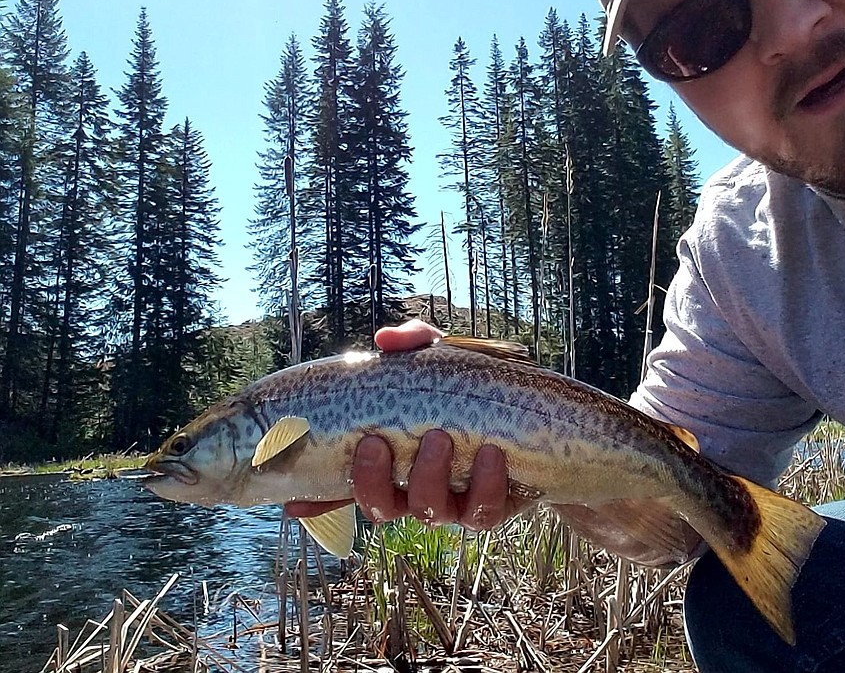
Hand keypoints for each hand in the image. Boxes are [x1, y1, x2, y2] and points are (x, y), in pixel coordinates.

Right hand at [284, 320, 526, 529]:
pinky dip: (486, 483)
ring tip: (439, 438)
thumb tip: (384, 342)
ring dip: (428, 475)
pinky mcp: (491, 508)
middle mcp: (414, 489)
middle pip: (380, 506)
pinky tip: (491, 453)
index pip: (345, 487)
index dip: (317, 501)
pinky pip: (482, 511)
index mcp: (391, 461)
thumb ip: (415, 344)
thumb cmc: (476, 389)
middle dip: (372, 480)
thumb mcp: (444, 359)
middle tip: (378, 443)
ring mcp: (452, 502)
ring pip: (427, 511)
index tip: (294, 501)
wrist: (540, 421)